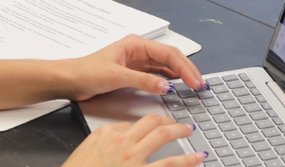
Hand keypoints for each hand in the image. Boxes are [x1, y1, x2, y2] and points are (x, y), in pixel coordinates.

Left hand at [60, 36, 205, 101]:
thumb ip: (142, 81)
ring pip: (165, 65)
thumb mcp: (116, 76)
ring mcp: (137, 61)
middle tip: (201, 85)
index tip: (195, 81)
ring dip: (180, 74)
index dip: (184, 67)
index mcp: (135, 44)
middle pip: (170, 57)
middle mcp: (138, 50)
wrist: (71, 80)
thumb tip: (166, 86)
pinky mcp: (134, 72)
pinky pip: (157, 74)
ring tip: (194, 85)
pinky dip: (169, 80)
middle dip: (187, 69)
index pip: (167, 53)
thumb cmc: (88, 72)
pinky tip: (177, 86)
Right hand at [63, 114, 205, 166]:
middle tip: (183, 125)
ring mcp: (134, 161)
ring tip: (192, 136)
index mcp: (109, 134)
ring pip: (164, 140)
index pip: (135, 123)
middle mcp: (124, 144)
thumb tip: (123, 135)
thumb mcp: (89, 150)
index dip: (151, 124)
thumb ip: (107, 141)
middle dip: (171, 122)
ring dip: (182, 134)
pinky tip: (195, 160)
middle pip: (153, 124)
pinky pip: (168, 166)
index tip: (160, 126)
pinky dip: (184, 162)